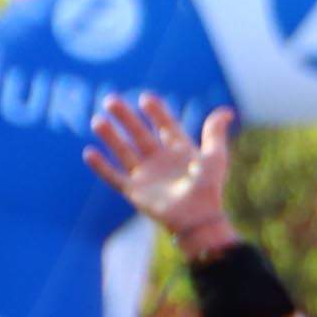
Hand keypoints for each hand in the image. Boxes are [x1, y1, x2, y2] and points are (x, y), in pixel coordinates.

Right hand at [82, 93, 237, 258]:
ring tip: (98, 120)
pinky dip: (101, 167)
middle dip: (125, 117)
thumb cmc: (209, 188)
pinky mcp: (134, 192)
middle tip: (111, 100)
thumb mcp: (214, 158)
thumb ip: (215, 134)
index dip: (156, 112)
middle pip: (139, 134)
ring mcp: (146, 176)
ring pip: (123, 151)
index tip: (146, 98)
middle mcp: (161, 161)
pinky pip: (113, 177)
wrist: (198, 218)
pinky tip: (89, 152)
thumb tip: (227, 111)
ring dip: (110, 136)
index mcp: (180, 152)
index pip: (166, 126)